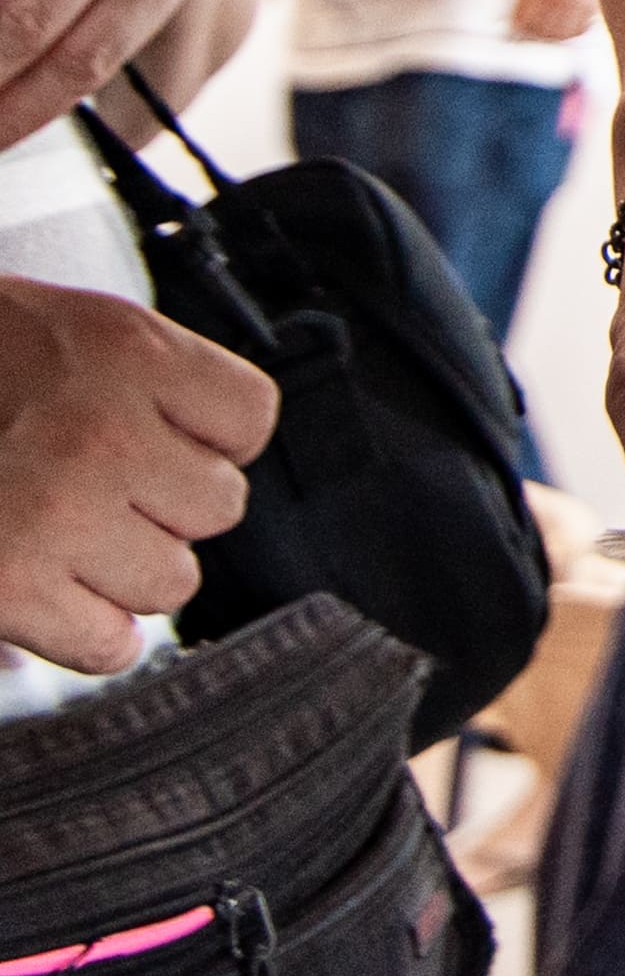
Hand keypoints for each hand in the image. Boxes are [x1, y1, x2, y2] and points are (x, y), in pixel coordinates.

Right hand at [0, 272, 274, 673]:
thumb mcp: (58, 331)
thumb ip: (141, 382)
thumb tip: (210, 451)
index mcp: (124, 351)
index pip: (249, 418)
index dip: (206, 438)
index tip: (161, 439)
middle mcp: (105, 431)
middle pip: (217, 506)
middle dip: (159, 507)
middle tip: (89, 489)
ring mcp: (59, 513)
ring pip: (173, 580)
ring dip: (122, 571)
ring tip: (56, 535)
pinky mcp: (11, 586)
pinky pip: (111, 643)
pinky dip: (83, 632)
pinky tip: (45, 592)